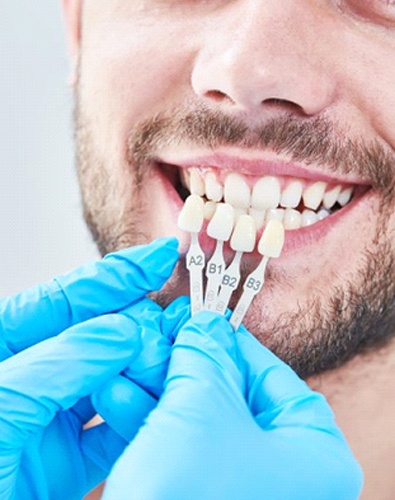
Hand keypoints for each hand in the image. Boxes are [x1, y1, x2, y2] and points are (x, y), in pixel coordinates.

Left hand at [0, 238, 178, 498]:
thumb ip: (62, 363)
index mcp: (4, 349)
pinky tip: (159, 404)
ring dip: (146, 369)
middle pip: (96, 336)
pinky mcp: (68, 461)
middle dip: (137, 323)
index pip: (65, 299)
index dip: (115, 275)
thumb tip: (122, 332)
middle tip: (175, 318)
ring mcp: (50, 418)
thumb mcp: (2, 405)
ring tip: (176, 354)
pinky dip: (140, 418)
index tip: (158, 258)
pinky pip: (114, 431)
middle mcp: (32, 377)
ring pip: (112, 380)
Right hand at [103, 312, 362, 499]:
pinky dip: (152, 424)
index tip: (203, 321)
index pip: (273, 376)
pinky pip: (183, 451)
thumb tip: (205, 324)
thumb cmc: (191, 493)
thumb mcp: (201, 407)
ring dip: (159, 391)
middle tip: (161, 338)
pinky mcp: (206, 498)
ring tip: (129, 361)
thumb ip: (205, 356)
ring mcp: (246, 490)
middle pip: (233, 398)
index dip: (233, 342)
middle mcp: (289, 476)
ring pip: (201, 424)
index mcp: (314, 454)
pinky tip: (118, 396)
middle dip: (185, 366)